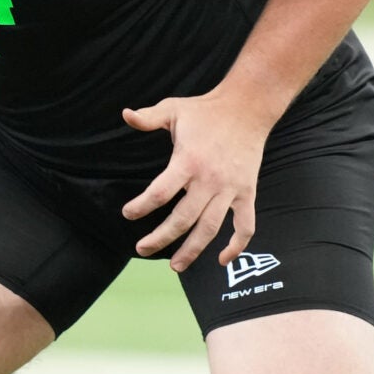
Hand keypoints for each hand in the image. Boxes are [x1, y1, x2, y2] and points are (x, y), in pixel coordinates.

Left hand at [119, 87, 270, 272]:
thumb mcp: (174, 109)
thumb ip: (148, 117)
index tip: (128, 214)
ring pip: (210, 229)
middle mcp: (209, 180)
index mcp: (188, 161)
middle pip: (182, 219)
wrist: (248, 107)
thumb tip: (125, 114)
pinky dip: (236, 245)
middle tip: (142, 248)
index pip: (160, 192)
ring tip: (175, 266)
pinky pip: (245, 226)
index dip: (141, 207)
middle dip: (160, 238)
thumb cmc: (207, 110)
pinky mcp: (247, 192)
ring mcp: (230, 189)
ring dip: (192, 251)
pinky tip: (222, 260)